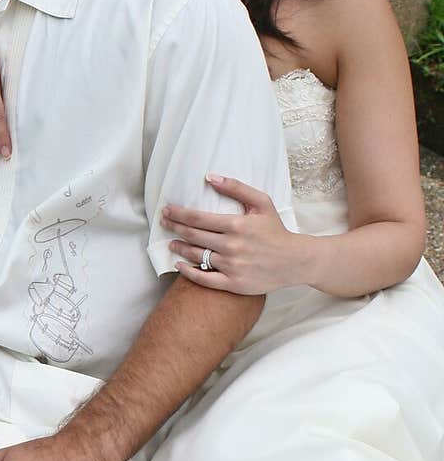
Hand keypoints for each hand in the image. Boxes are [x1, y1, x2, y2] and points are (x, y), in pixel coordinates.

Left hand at [161, 175, 298, 294]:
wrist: (294, 261)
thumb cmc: (275, 230)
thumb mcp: (261, 203)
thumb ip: (236, 188)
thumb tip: (209, 177)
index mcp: (236, 225)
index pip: (198, 218)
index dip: (179, 214)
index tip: (168, 211)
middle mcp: (231, 246)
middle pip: (193, 236)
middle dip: (175, 227)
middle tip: (164, 223)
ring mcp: (231, 266)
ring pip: (197, 256)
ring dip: (179, 248)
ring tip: (171, 242)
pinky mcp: (233, 283)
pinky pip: (204, 279)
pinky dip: (188, 272)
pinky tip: (179, 264)